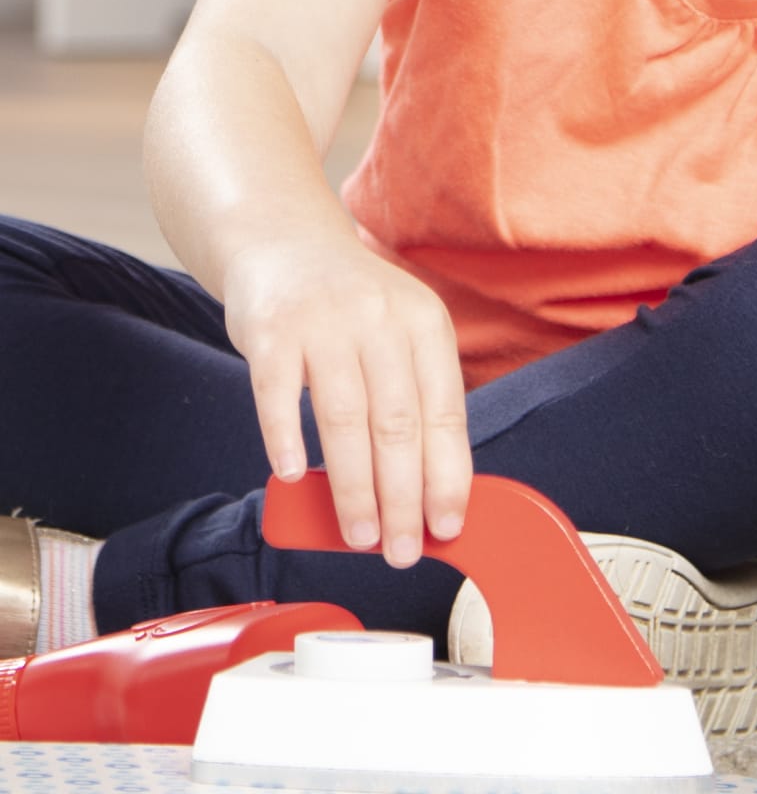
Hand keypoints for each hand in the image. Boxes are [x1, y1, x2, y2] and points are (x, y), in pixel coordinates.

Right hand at [223, 236, 471, 567]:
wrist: (281, 242)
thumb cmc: (350, 309)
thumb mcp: (400, 336)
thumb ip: (416, 400)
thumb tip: (430, 492)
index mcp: (426, 326)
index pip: (445, 415)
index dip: (448, 477)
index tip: (447, 527)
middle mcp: (380, 321)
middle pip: (399, 427)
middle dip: (403, 499)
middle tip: (401, 551)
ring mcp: (324, 322)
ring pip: (346, 420)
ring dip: (354, 487)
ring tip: (360, 535)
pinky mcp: (271, 329)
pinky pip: (278, 393)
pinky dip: (286, 438)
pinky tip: (295, 476)